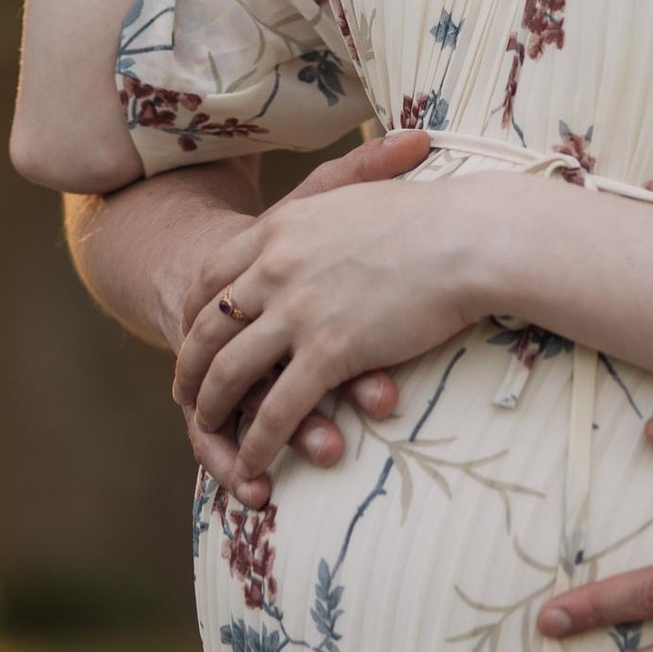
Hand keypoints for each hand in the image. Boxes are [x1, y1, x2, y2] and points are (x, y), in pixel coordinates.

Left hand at [176, 136, 524, 497]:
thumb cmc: (429, 216)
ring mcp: (298, 311)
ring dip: (212, 407)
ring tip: (207, 428)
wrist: (468, 236)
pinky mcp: (328, 352)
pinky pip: (277, 407)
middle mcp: (275, 267)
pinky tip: (255, 461)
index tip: (189, 330)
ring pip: (231, 371)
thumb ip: (329, 200)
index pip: (213, 271)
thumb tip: (327, 206)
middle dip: (190, 363)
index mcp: (280, 227)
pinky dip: (259, 440)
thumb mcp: (358, 190)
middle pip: (208, 323)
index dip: (195, 307)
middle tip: (184, 390)